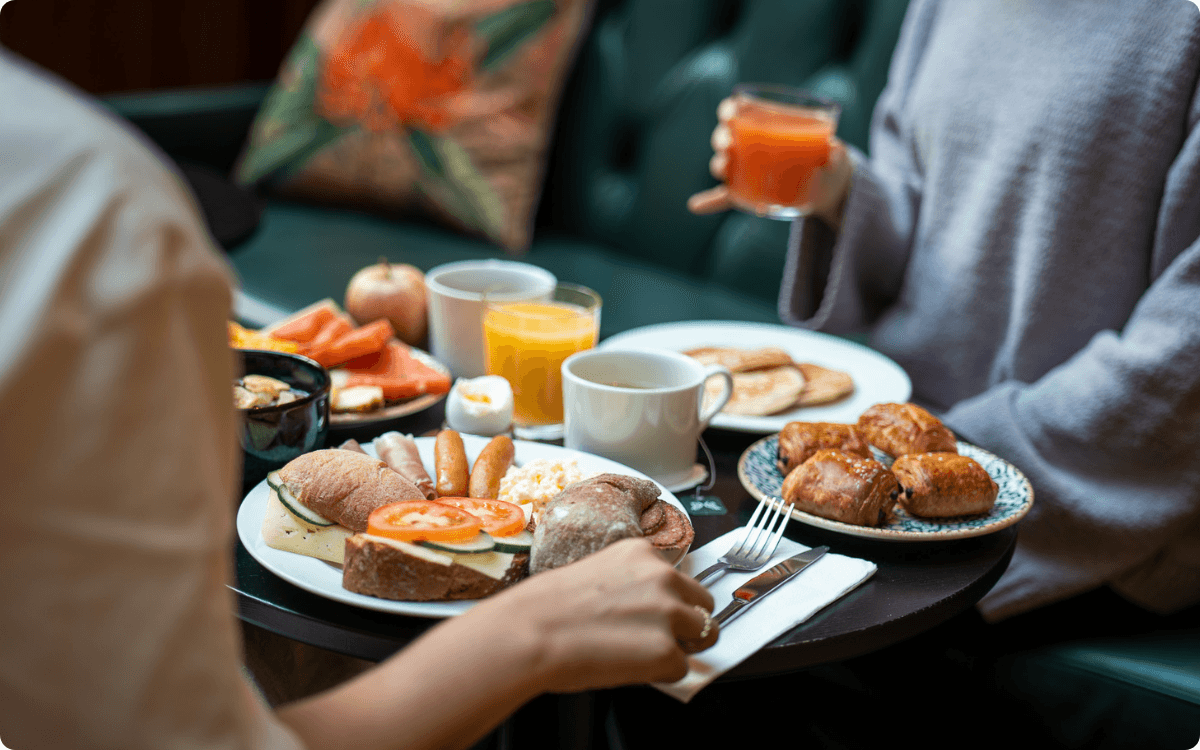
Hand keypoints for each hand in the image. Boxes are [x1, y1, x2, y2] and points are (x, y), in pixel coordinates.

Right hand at [468, 538, 718, 692]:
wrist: (529, 633)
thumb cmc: (546, 608)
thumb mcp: (594, 574)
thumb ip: (629, 584)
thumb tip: (643, 609)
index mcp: (642, 553)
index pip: (677, 577)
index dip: (668, 600)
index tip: (653, 613)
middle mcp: (663, 576)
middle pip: (703, 602)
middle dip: (687, 622)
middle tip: (657, 638)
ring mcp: (669, 613)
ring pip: (704, 633)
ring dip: (681, 646)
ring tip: (643, 654)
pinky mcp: (667, 651)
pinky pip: (681, 669)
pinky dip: (661, 674)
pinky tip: (628, 667)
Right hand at [687, 97, 853, 229]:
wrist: (828, 189)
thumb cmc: (830, 162)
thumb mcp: (835, 157)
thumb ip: (835, 153)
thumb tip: (834, 148)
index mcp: (768, 126)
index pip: (740, 111)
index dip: (729, 110)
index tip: (731, 113)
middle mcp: (751, 147)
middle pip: (725, 136)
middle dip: (721, 138)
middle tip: (729, 145)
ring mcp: (747, 171)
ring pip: (723, 164)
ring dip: (718, 164)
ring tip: (724, 170)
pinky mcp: (747, 195)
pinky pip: (723, 198)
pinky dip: (708, 202)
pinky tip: (695, 206)